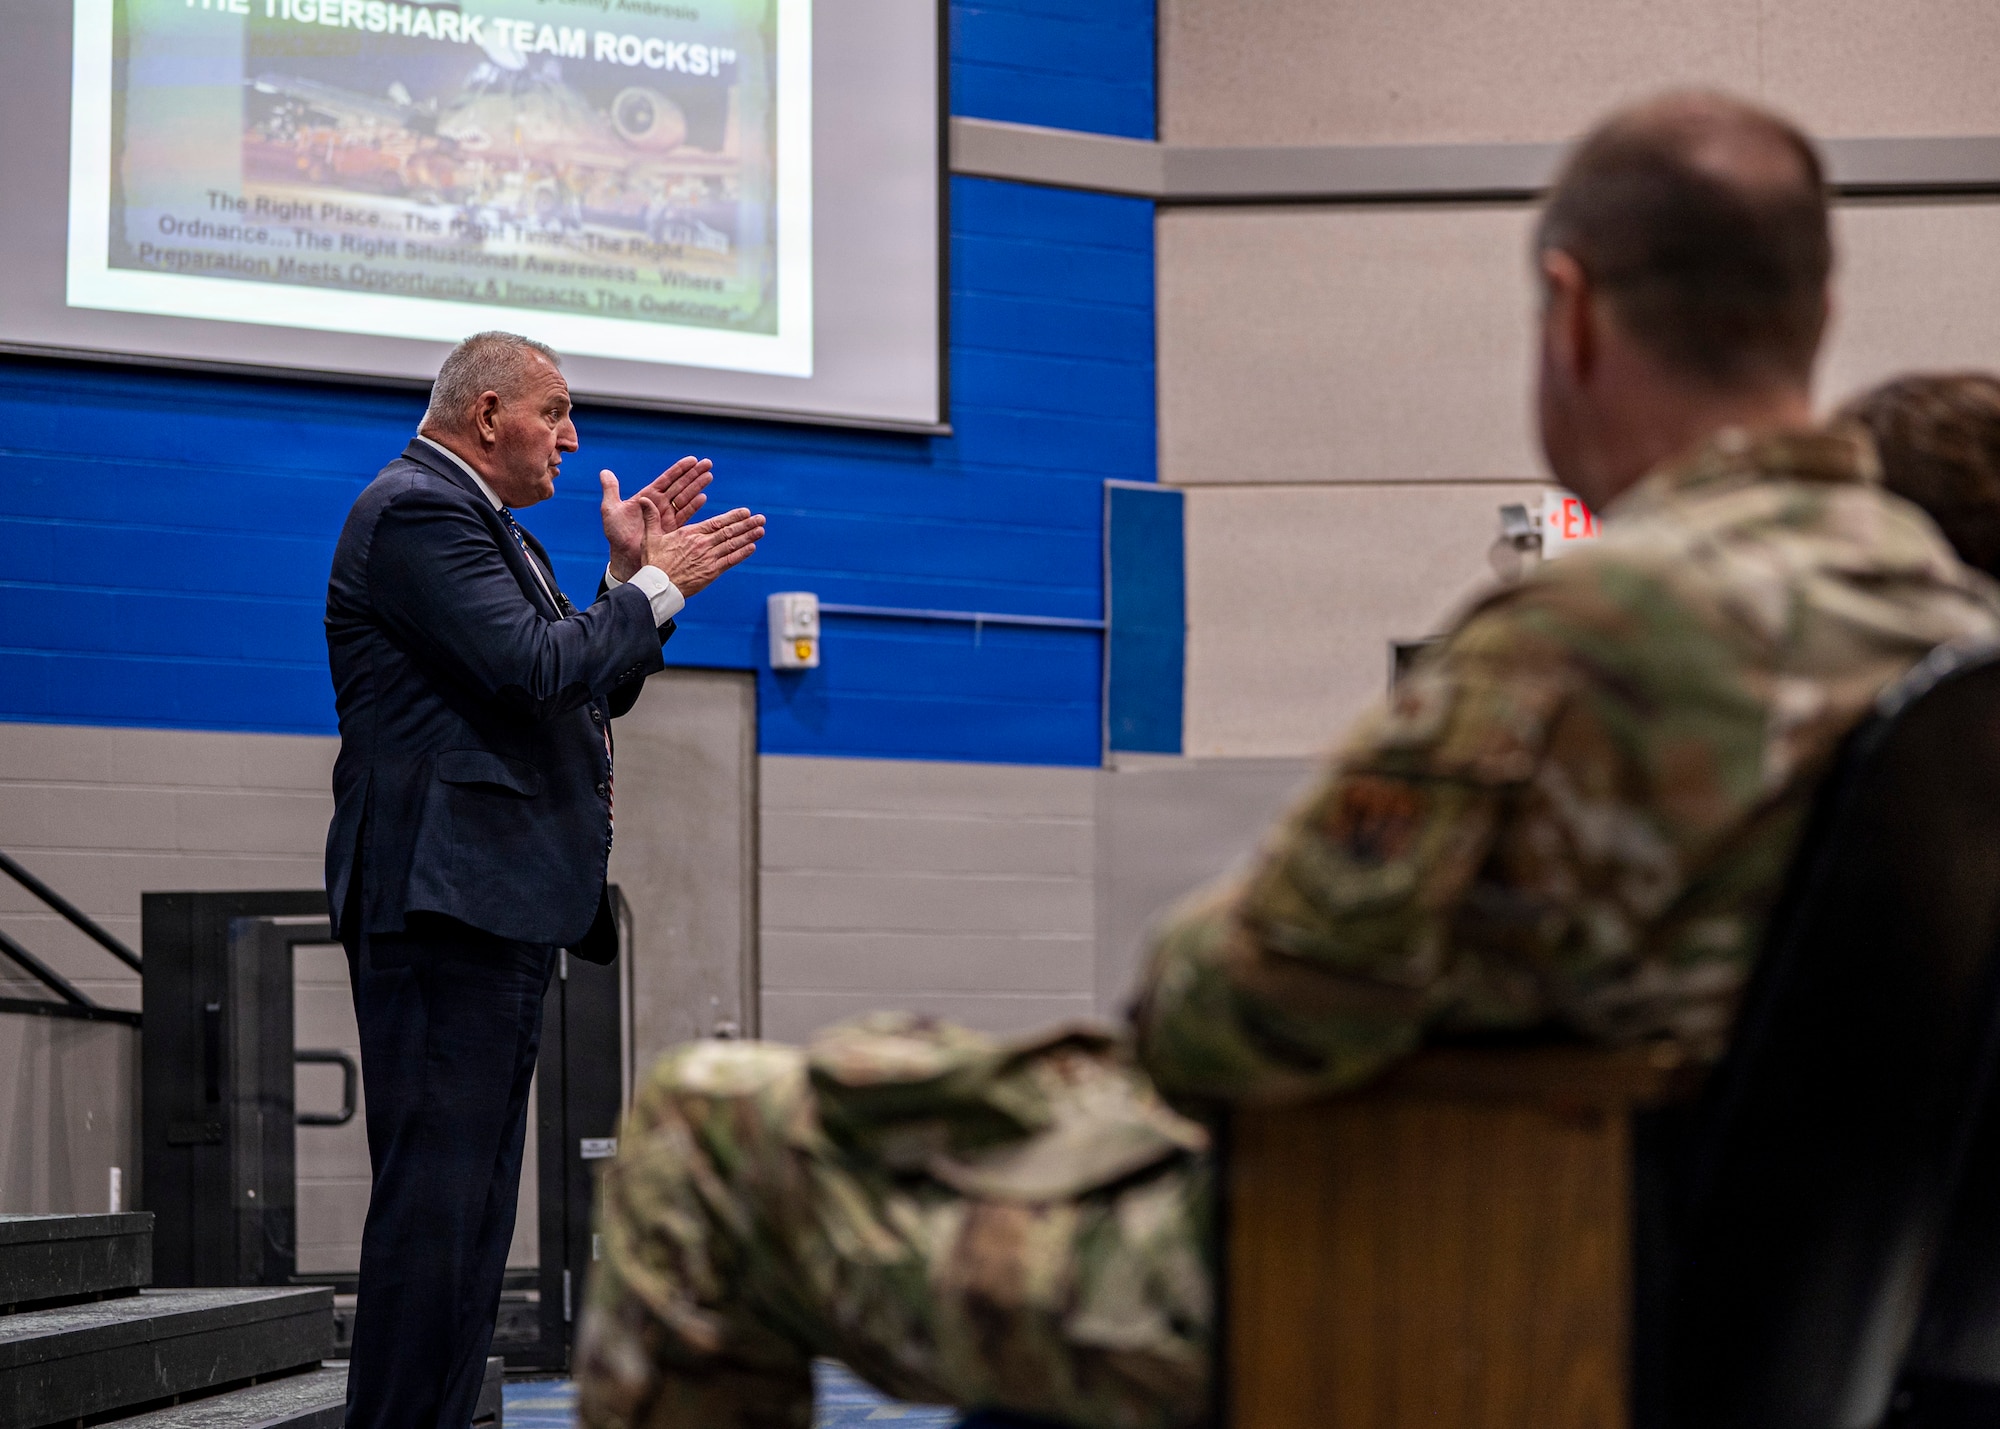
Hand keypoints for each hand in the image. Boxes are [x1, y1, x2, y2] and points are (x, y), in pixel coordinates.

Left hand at [600, 457, 711, 580]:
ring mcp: (667, 517)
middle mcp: (660, 505)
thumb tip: (604, 472)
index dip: (679, 469)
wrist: (624, 556)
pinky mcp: (672, 529)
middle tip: (708, 463)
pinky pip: (685, 515)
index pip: (667, 479)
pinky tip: (703, 497)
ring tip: (709, 475)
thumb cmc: (616, 534)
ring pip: (685, 498)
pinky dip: (694, 506)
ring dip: (697, 487)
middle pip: (680, 485)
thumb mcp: (610, 509)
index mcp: (648, 497)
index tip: (692, 460)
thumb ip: (611, 490)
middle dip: (694, 474)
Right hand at [642, 502, 765, 596]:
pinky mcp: (711, 572)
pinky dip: (742, 553)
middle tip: (761, 518)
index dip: (733, 516)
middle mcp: (702, 544)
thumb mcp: (650, 538)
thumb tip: (645, 500)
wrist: (657, 586)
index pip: (716, 522)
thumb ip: (651, 518)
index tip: (745, 512)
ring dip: (748, 536)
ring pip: (732, 545)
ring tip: (761, 529)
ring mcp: (709, 558)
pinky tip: (752, 547)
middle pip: (729, 532)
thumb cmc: (653, 563)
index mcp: (690, 534)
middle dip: (746, 524)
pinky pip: (730, 561)